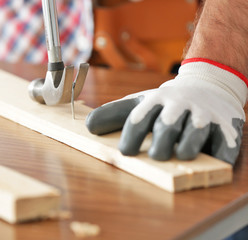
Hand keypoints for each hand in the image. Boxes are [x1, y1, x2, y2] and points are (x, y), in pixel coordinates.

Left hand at [86, 59, 246, 164]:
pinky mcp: (225, 126)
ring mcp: (202, 116)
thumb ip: (114, 113)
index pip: (139, 118)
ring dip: (187, 146)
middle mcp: (178, 107)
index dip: (131, 136)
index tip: (125, 152)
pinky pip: (224, 141)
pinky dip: (220, 152)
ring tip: (180, 155)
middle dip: (160, 142)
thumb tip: (87, 126)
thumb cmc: (167, 103)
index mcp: (155, 101)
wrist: (208, 86)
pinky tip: (214, 160)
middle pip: (166, 125)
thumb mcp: (141, 102)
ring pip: (194, 132)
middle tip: (157, 155)